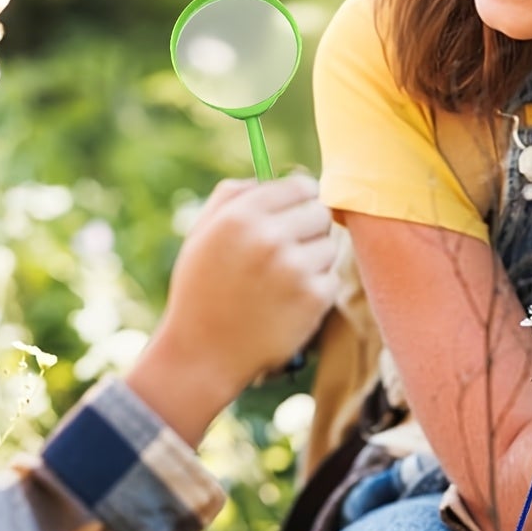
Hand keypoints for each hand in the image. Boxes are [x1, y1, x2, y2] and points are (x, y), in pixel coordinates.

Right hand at [133, 175, 336, 436]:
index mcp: (242, 215)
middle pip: (320, 212)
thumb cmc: (201, 290)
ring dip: (313, 260)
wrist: (203, 353)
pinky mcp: (315, 299)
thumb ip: (234, 195)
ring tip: (281, 280)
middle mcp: (270, 237)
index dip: (300, 199)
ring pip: (329, 246)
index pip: (300, 185)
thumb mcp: (203, 233)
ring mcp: (295, 268)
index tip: (296, 212)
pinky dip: (315, 290)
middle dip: (307, 229)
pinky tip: (287, 303)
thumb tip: (271, 177)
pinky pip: (330, 279)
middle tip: (287, 250)